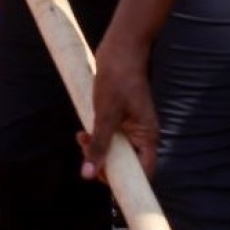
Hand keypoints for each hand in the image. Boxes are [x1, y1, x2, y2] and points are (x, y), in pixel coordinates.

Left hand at [79, 33, 159, 184]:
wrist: (120, 49)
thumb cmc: (118, 78)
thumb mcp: (105, 114)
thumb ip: (99, 144)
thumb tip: (88, 174)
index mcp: (148, 137)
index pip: (142, 173)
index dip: (123, 181)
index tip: (100, 177)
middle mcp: (142, 135)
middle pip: (126, 165)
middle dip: (104, 163)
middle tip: (85, 152)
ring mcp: (131, 128)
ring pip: (114, 151)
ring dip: (96, 150)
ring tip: (81, 138)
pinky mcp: (120, 120)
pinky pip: (108, 138)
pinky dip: (95, 138)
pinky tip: (82, 132)